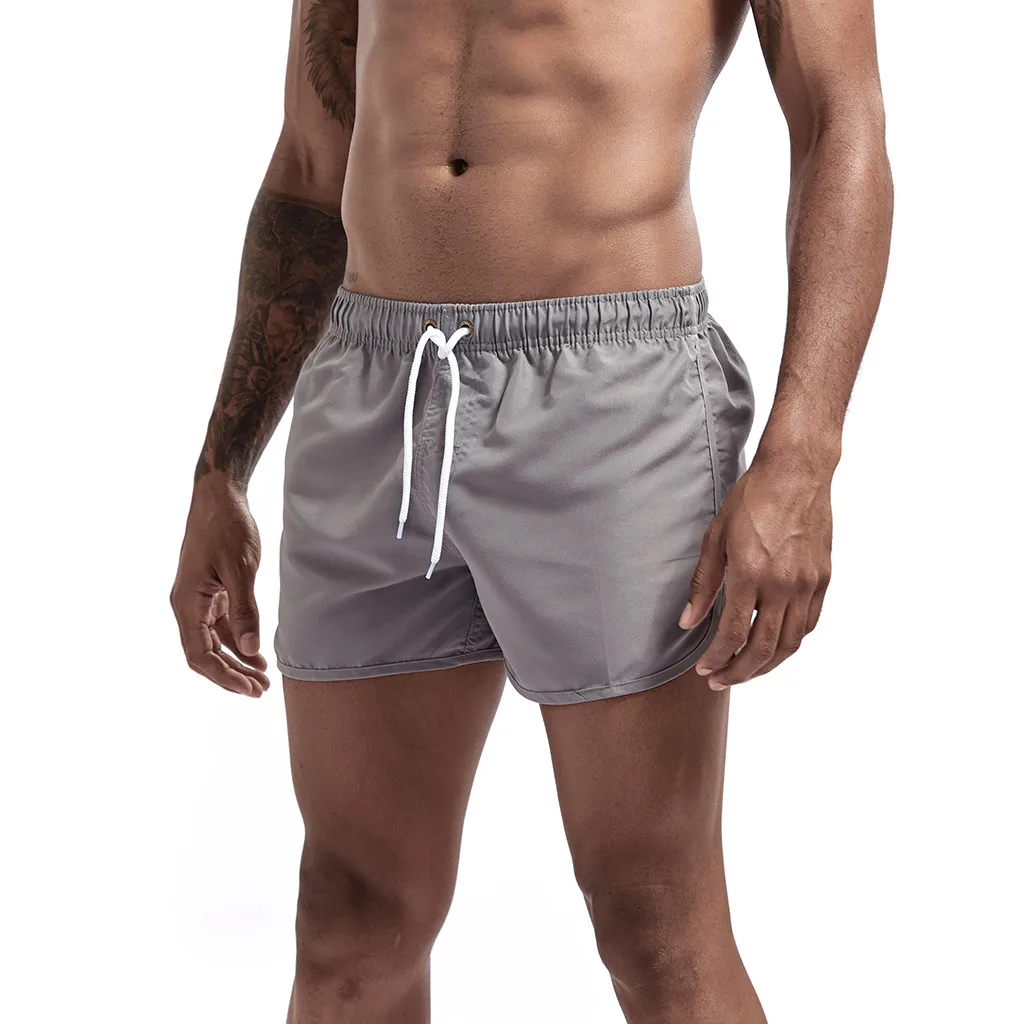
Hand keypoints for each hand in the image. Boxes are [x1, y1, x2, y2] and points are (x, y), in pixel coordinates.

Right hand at [171, 475, 269, 696]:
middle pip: (204, 654)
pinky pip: (220, 626)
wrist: (218, 497)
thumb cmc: (227, 528)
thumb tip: (250, 650)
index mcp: (186, 603)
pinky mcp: (210, 592)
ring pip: (213, 643)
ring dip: (236, 661)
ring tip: (262, 679)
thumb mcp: (240, 569)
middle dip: (230, 675)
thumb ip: (245, 611)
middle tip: (261, 691)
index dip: (224, 676)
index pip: (199, 655)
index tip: (250, 689)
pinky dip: (238, 642)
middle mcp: (186, 606)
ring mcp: (197, 600)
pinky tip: (256, 654)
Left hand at [679, 453, 832, 689]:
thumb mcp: (715, 538)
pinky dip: (791, 642)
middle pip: (763, 649)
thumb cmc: (751, 499)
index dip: (717, 659)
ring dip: (766, 665)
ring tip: (745, 671)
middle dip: (739, 672)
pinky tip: (774, 645)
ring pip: (790, 643)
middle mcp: (783, 585)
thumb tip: (687, 621)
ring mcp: (807, 583)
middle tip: (720, 681)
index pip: (733, 634)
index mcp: (751, 574)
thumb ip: (704, 585)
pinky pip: (809, 623)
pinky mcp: (823, 578)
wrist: (796, 473)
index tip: (705, 670)